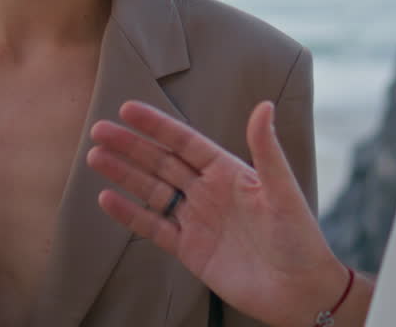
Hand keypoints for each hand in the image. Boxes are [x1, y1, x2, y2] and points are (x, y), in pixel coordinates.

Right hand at [87, 100, 349, 326]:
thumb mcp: (282, 190)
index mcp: (228, 172)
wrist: (300, 291)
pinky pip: (154, 228)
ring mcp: (197, 220)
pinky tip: (107, 199)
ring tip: (95, 157)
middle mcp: (208, 192)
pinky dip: (130, 214)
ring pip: (152, 191)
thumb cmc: (299, 237)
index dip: (157, 125)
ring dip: (124, 174)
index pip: (185, 141)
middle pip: (161, 162)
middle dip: (130, 146)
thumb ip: (266, 149)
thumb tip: (264, 105)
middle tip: (99, 130)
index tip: (128, 108)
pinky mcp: (190, 250)